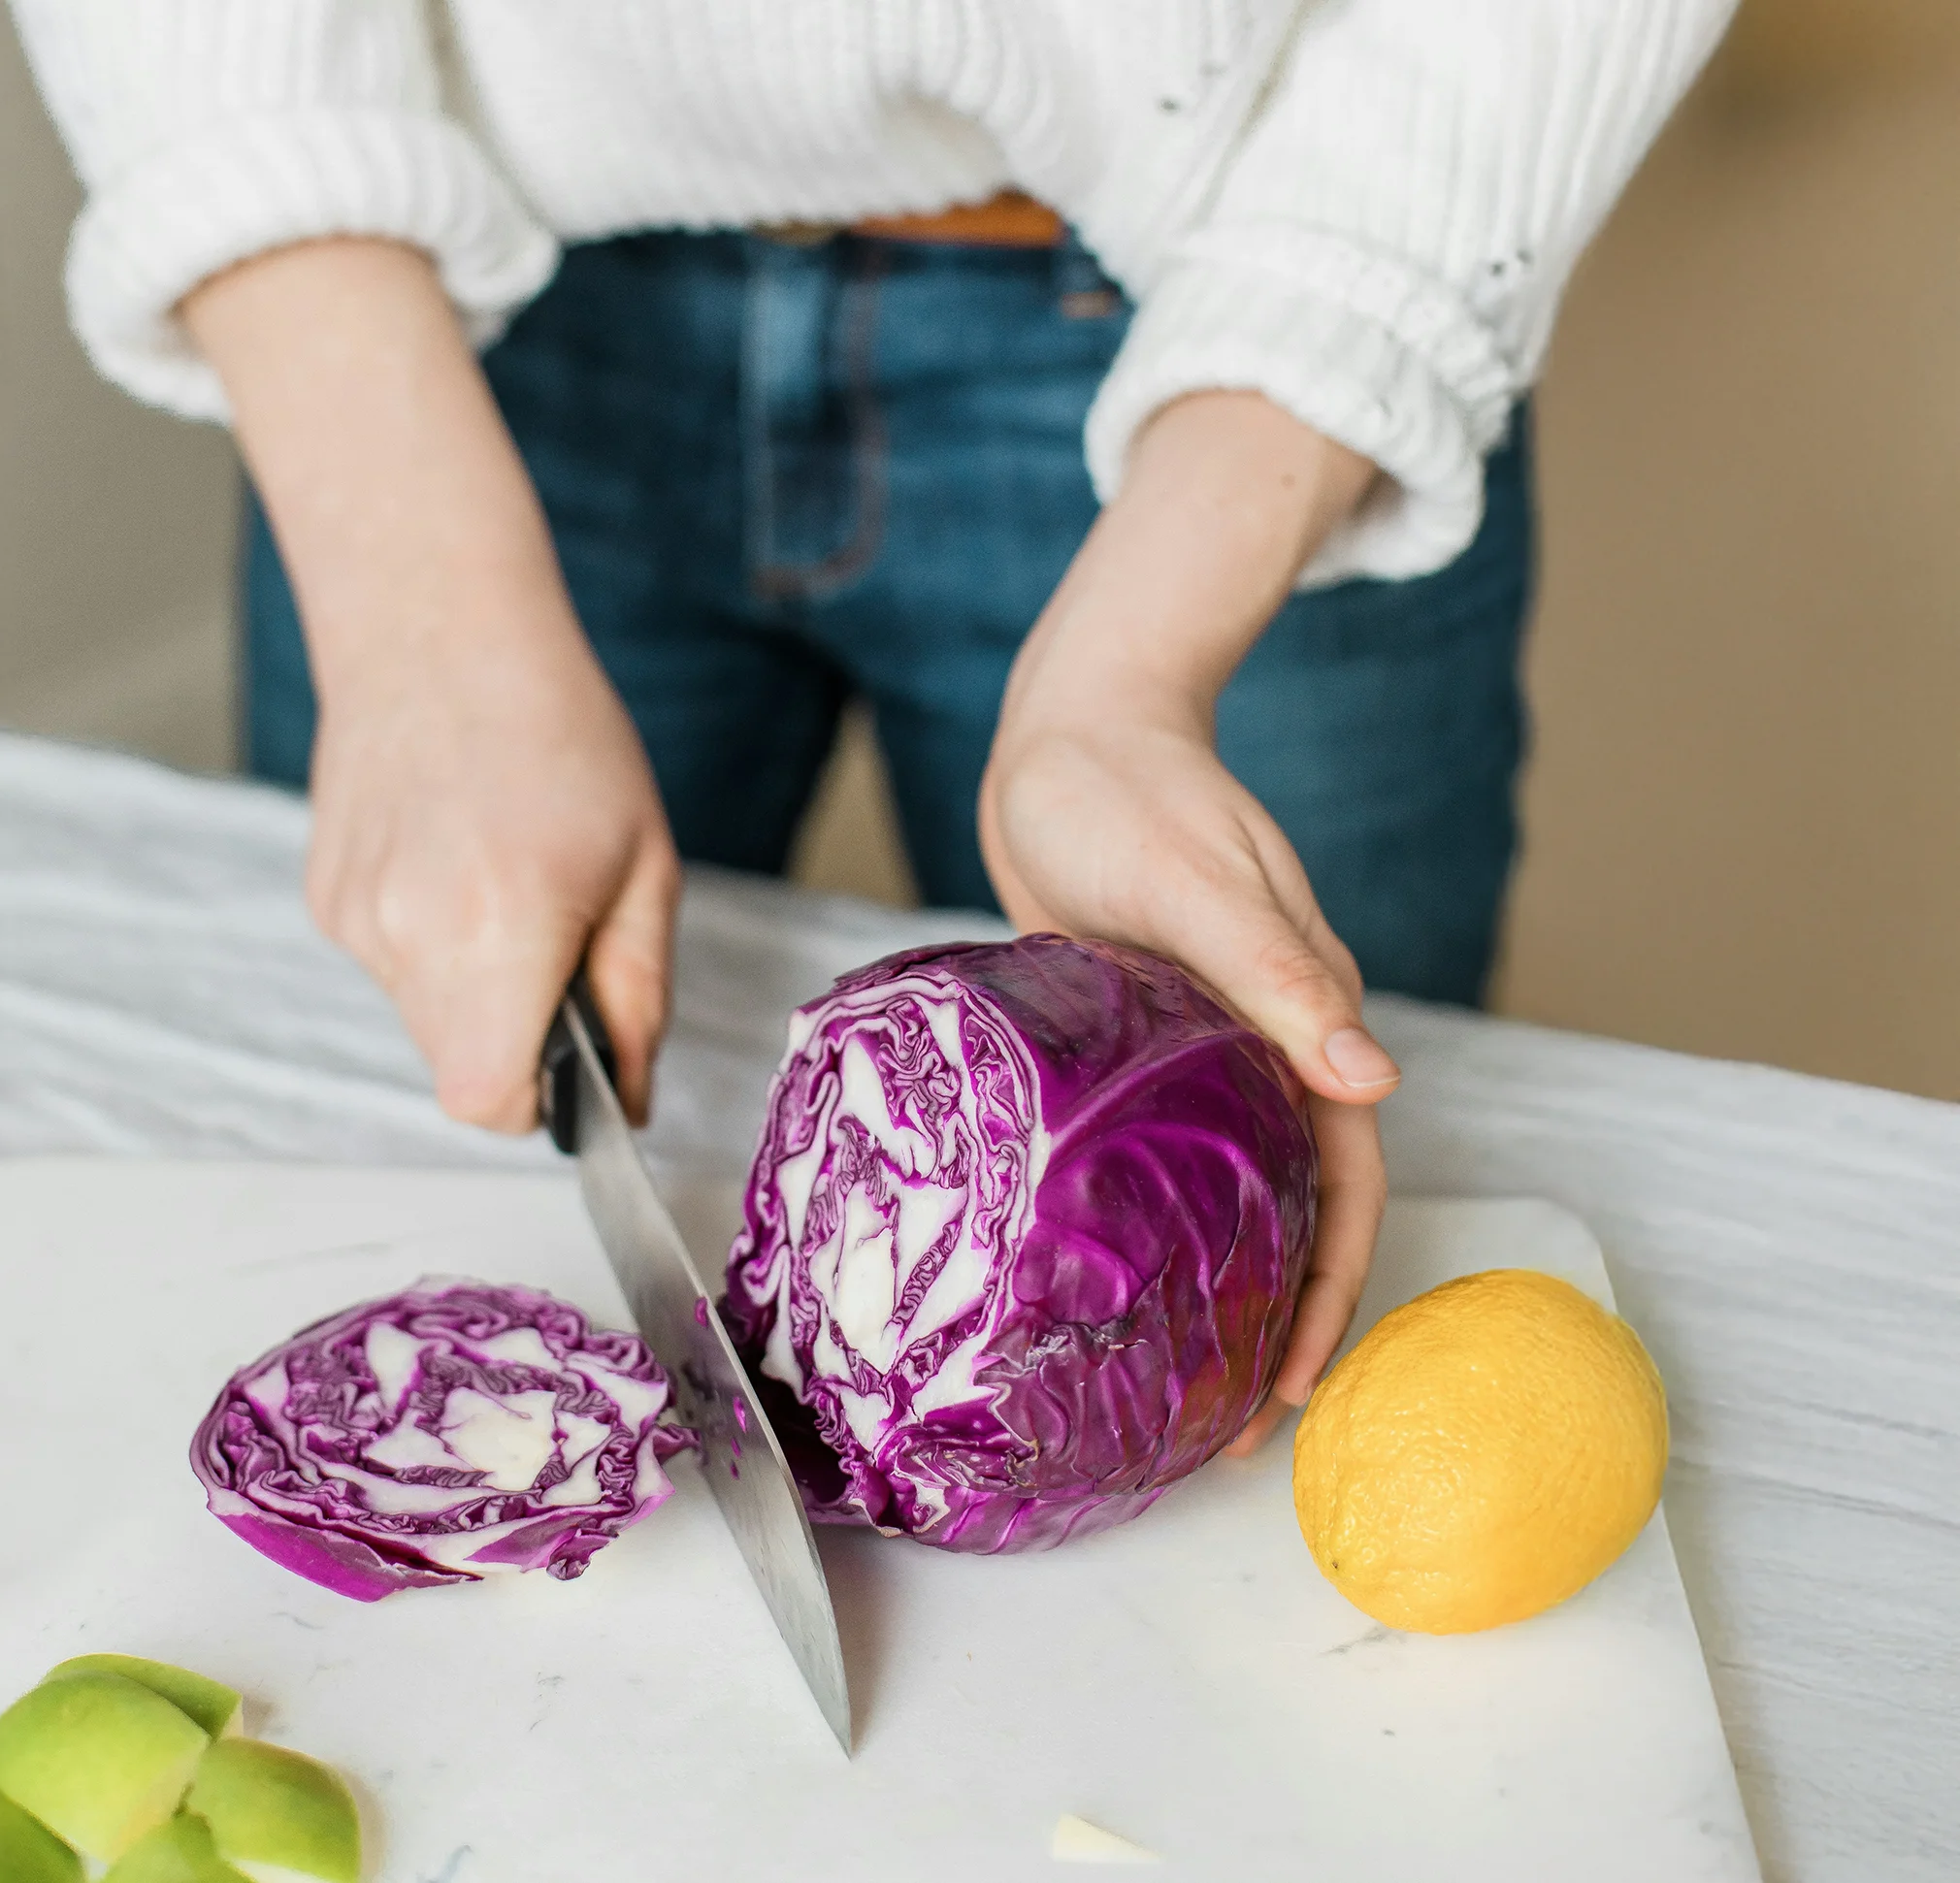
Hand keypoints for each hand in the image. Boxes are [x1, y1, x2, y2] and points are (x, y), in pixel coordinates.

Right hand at [304, 605, 676, 1130]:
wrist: (437, 633)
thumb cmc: (558, 735)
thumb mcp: (644, 867)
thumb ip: (639, 999)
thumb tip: (629, 1098)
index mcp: (503, 926)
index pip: (487, 1099)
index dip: (537, 1103)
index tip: (571, 1063)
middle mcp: (411, 933)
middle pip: (459, 1069)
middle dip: (515, 1040)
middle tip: (554, 946)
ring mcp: (355, 918)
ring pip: (425, 1020)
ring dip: (473, 988)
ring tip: (501, 885)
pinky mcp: (326, 900)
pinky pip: (392, 966)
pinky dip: (430, 943)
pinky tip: (453, 862)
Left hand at [980, 392, 1392, 1450]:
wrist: (1068, 733)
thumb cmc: (1125, 789)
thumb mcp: (1195, 874)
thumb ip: (1274, 968)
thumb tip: (1370, 1081)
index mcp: (1299, 1010)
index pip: (1345, 1176)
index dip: (1334, 1283)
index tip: (1298, 1383)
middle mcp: (1264, 1039)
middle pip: (1300, 1203)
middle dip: (1283, 1318)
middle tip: (1229, 1430)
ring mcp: (1202, 1044)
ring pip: (1234, 1186)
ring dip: (1223, 1281)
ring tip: (1177, 1383)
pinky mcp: (1140, 1039)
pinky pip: (1166, 1147)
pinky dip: (1159, 1217)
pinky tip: (1109, 1271)